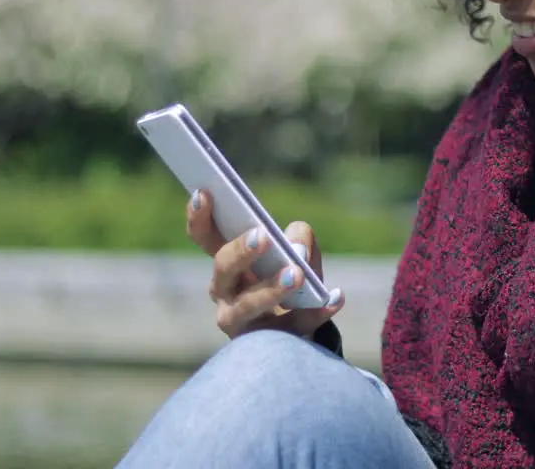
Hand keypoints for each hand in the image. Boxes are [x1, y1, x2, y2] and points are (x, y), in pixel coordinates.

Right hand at [186, 189, 342, 338]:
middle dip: (241, 252)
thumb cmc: (292, 278)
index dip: (199, 216)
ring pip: (247, 306)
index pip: (205, 237)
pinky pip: (292, 327)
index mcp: (228, 262)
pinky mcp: (267, 343)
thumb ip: (299, 237)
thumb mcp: (299, 251)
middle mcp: (225, 291)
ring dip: (271, 289)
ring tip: (297, 274)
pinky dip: (315, 312)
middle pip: (222, 268)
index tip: (204, 192)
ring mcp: (240, 321)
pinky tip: (335, 298)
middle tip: (263, 237)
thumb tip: (297, 246)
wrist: (301, 329)